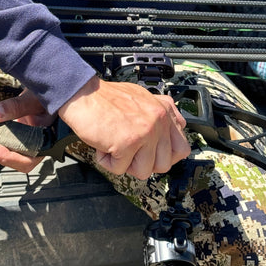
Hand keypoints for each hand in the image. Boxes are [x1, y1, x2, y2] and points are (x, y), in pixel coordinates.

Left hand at [0, 88, 54, 172]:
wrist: (48, 86)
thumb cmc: (51, 94)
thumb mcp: (35, 99)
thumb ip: (17, 107)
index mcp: (43, 143)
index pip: (26, 161)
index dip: (9, 158)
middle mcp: (29, 144)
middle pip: (7, 155)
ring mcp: (18, 138)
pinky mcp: (10, 130)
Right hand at [59, 77, 189, 179]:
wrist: (83, 94)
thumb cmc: (107, 97)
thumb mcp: (143, 98)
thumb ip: (161, 113)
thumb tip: (176, 127)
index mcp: (164, 111)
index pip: (182, 148)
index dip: (164, 156)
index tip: (151, 153)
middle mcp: (158, 121)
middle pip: (163, 165)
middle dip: (143, 162)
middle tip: (129, 148)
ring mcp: (145, 132)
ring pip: (144, 171)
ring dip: (125, 163)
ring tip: (115, 143)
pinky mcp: (127, 143)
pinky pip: (120, 169)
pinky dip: (107, 160)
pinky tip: (104, 143)